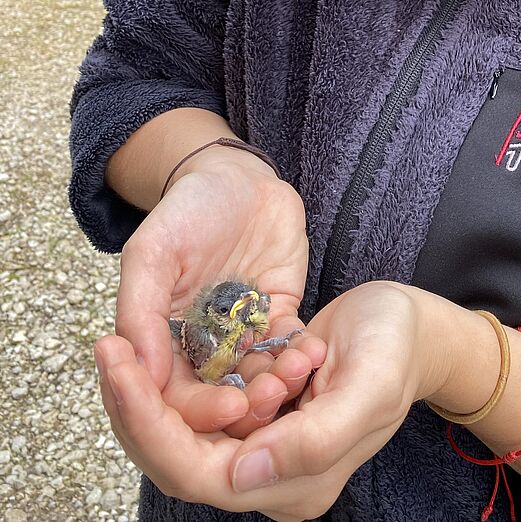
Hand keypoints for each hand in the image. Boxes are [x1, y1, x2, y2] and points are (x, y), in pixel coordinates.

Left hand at [93, 282, 449, 519]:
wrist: (416, 327)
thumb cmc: (397, 349)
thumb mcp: (367, 386)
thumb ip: (312, 441)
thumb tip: (241, 477)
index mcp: (296, 485)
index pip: (200, 473)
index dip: (152, 428)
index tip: (121, 370)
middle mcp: (270, 477)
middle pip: (178, 458)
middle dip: (135, 407)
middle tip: (106, 347)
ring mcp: (262, 447)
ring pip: (182, 432)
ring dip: (150, 390)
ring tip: (119, 343)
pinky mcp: (258, 415)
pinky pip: (202, 405)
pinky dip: (179, 376)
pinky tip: (157, 343)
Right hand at [113, 148, 324, 434]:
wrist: (236, 177)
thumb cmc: (187, 211)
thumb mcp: (152, 253)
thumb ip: (140, 311)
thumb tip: (142, 374)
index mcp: (163, 342)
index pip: (175, 398)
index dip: (199, 410)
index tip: (227, 408)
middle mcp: (202, 348)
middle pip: (221, 397)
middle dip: (246, 405)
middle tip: (269, 398)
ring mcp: (242, 334)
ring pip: (259, 378)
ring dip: (278, 385)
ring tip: (296, 373)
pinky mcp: (278, 316)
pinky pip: (288, 347)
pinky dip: (300, 355)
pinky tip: (312, 352)